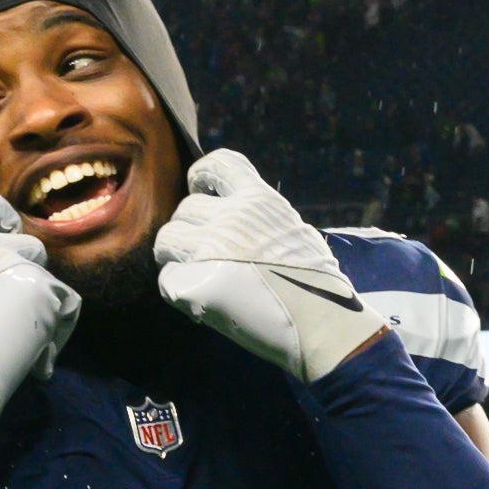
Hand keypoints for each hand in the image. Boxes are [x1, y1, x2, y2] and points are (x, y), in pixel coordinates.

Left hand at [153, 150, 377, 380]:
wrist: (322, 324)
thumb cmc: (317, 285)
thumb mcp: (294, 230)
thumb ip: (260, 219)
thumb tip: (232, 217)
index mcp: (258, 200)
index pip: (218, 164)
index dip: (201, 175)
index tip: (198, 188)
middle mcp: (231, 218)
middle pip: (185, 209)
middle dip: (188, 229)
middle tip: (200, 253)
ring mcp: (209, 251)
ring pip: (166, 239)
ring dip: (173, 255)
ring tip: (192, 273)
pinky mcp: (195, 285)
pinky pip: (169, 280)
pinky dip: (179, 290)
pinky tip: (201, 301)